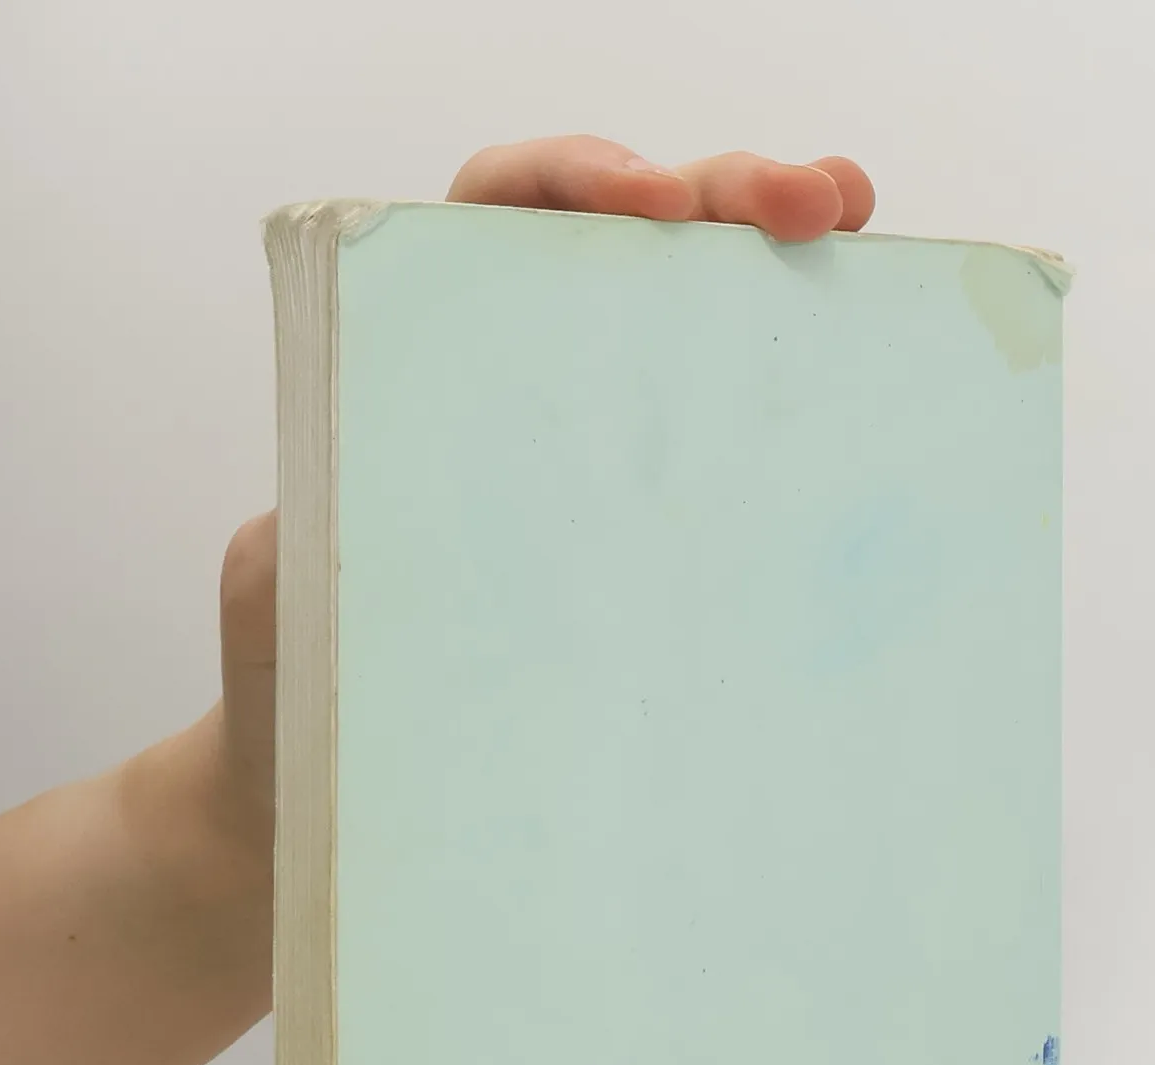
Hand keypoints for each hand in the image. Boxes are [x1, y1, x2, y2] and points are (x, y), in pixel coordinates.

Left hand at [209, 135, 876, 859]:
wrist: (332, 797)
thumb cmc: (296, 686)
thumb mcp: (287, 586)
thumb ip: (310, 522)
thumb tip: (365, 496)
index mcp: (425, 358)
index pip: (501, 211)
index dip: (578, 177)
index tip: (651, 205)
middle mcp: (525, 385)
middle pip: (631, 240)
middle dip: (726, 194)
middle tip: (816, 205)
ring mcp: (597, 456)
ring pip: (698, 321)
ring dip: (783, 261)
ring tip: (860, 233)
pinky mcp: (650, 536)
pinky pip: (727, 448)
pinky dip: (797, 390)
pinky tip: (866, 375)